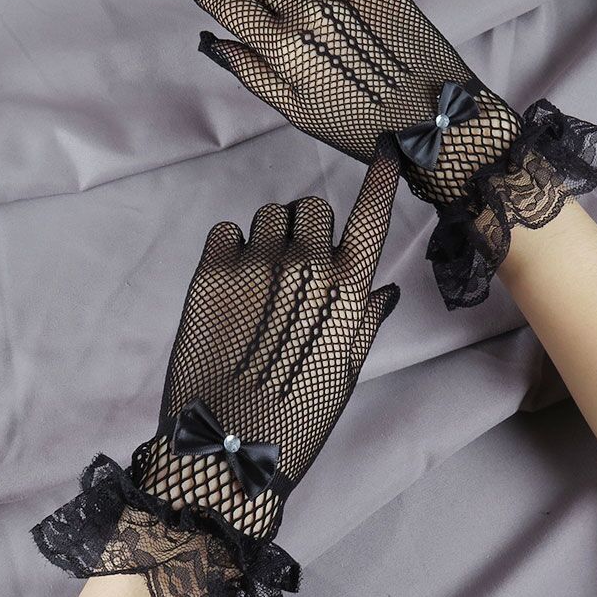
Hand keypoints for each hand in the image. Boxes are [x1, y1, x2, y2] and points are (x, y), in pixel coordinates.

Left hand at [140, 144, 400, 537]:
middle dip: (306, 229)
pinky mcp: (209, 275)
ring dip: (268, 238)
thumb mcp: (345, 371)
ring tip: (258, 285)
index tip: (384, 147)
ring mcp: (255, 266)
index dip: (380, 176)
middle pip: (310, 206)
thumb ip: (366, 319)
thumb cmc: (297, 415)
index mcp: (347, 290)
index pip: (371, 214)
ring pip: (267, 216)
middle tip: (293, 268)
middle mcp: (305, 266)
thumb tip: (386, 286)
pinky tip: (230, 285)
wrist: (227, 449)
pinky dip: (230, 248)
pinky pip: (225, 231)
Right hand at [185, 0, 519, 206]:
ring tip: (296, 13)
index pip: (228, 3)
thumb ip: (250, 71)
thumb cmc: (358, 125)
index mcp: (285, 47)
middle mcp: (311, 9)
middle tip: (260, 23)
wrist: (430, 118)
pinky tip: (325, 1)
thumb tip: (213, 41)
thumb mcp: (295, 111)